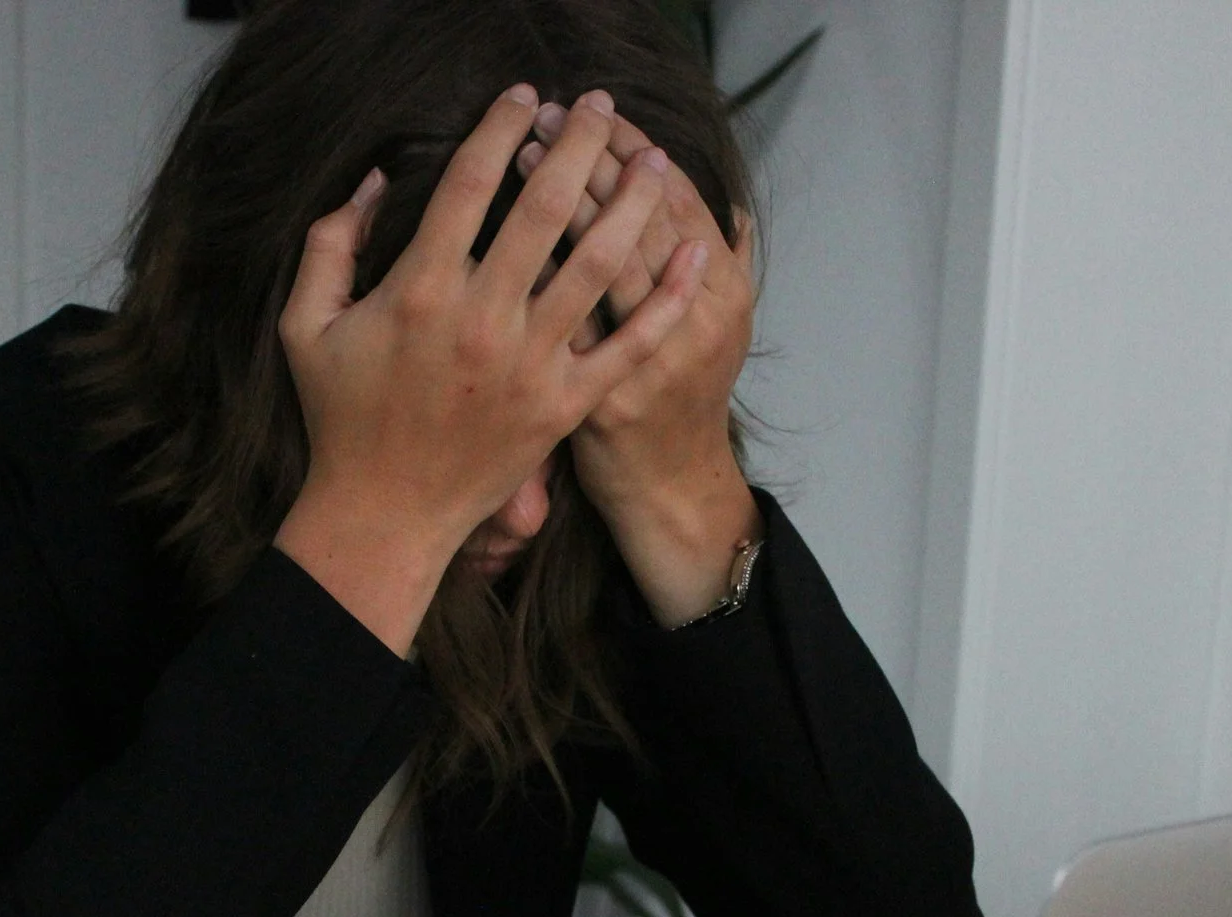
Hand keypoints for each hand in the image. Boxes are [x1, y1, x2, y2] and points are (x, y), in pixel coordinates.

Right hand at [273, 87, 706, 655]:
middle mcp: (483, 319)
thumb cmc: (342, 420)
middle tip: (601, 106)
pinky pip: (629, 343)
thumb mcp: (305, 326)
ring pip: (598, 263)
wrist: (384, 515)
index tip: (525, 97)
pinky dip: (668, 297)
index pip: (470, 182)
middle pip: (546, 207)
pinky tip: (694, 252)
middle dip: (579, 144)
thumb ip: (330, 244)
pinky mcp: (565, 405)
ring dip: (631, 202)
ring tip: (653, 160)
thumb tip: (370, 179)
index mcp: (420, 289)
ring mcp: (531, 364)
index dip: (501, 127)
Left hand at [519, 108, 761, 627]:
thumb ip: (724, 265)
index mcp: (724, 295)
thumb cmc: (683, 397)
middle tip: (551, 116)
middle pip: (637, 218)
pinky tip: (500, 234)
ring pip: (599, 262)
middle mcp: (694, 324)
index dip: (635, 149)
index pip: (678, 198)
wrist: (667, 488)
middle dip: (591, 159)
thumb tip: (731, 209)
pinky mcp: (592, 398)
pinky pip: (560, 322)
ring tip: (522, 155)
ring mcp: (643, 364)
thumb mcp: (722, 329)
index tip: (599, 113)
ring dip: (557, 201)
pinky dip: (534, 275)